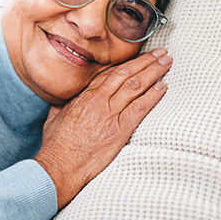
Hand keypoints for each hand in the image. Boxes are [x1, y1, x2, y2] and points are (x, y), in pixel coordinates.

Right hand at [33, 48, 171, 208]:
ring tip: (166, 62)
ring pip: (135, 86)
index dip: (127, 63)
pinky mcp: (118, 130)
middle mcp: (98, 101)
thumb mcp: (54, 119)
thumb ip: (61, 106)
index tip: (140, 57)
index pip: (110, 73)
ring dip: (153, 72)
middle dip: (146, 61)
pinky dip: (152, 96)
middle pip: (126, 73)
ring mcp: (109, 114)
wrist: (58, 166)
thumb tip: (61, 101)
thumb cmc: (55, 147)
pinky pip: (139, 108)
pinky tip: (163, 87)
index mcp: (84, 97)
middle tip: (161, 52)